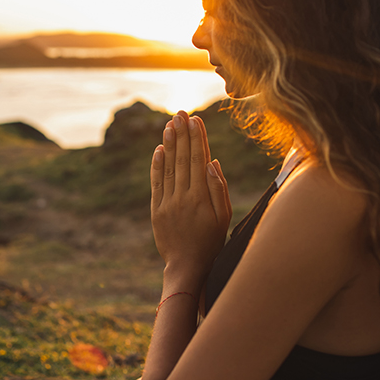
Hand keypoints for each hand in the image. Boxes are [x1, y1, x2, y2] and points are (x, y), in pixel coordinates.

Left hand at [150, 111, 230, 287]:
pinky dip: (157, 165)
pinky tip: (159, 149)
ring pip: (168, 167)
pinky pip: (156, 182)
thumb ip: (218, 189)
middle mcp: (182, 197)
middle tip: (180, 113)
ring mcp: (167, 203)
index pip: (198, 160)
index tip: (195, 119)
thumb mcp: (223, 218)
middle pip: (182, 159)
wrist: (187, 266)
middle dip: (182, 134)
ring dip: (169, 144)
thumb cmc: (211, 242)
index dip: (197, 138)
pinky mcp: (156, 210)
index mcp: (200, 197)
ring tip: (170, 124)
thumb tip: (212, 162)